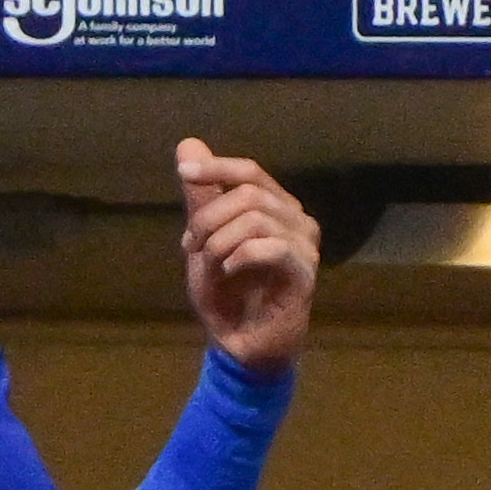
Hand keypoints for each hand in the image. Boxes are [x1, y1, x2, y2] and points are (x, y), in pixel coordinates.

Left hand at [176, 139, 315, 373]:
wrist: (240, 345)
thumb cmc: (227, 293)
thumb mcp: (203, 241)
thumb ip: (200, 197)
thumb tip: (188, 144)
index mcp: (277, 207)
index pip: (251, 173)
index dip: (217, 168)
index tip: (185, 173)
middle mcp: (298, 220)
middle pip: (249, 194)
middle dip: (209, 218)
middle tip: (191, 246)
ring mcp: (305, 246)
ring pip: (256, 219)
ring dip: (219, 242)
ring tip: (211, 264)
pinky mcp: (304, 274)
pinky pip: (269, 248)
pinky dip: (238, 257)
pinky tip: (229, 273)